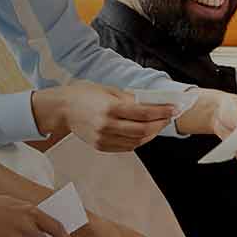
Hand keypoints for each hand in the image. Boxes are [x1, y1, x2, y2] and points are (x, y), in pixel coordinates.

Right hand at [33, 81, 174, 152]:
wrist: (62, 109)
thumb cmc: (83, 95)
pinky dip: (139, 141)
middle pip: (143, 129)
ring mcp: (104, 138)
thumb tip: (149, 103)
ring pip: (137, 141)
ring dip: (151, 133)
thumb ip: (129, 98)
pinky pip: (126, 147)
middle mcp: (107, 125)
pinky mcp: (101, 146)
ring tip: (158, 124)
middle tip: (169, 116)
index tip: (174, 108)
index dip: (162, 112)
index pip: (143, 113)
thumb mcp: (108, 90)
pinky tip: (144, 132)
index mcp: (110, 108)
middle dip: (160, 123)